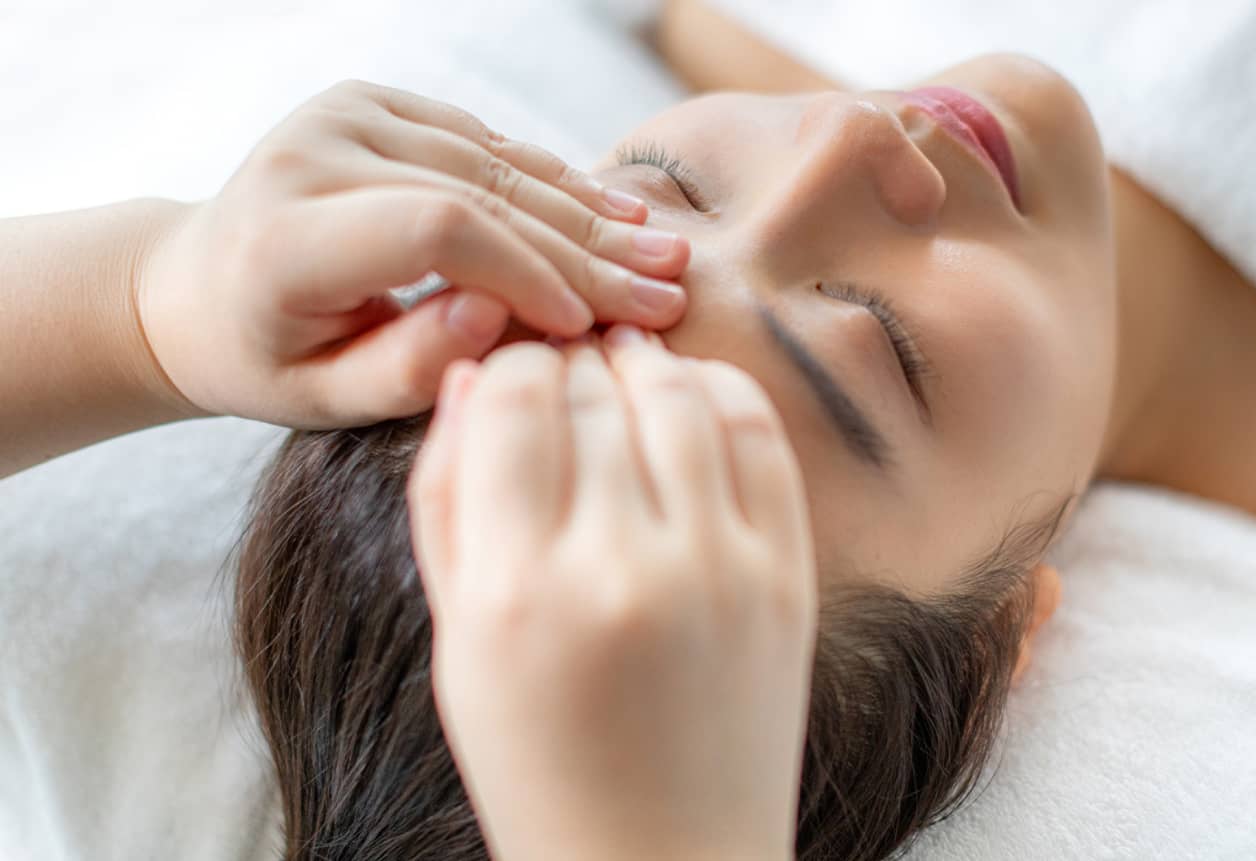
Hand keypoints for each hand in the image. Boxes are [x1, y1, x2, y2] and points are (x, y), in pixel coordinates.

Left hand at [137, 80, 690, 428]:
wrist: (196, 284)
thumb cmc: (266, 358)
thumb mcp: (323, 399)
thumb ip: (409, 368)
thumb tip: (498, 317)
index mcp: (289, 231)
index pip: (437, 230)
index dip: (528, 273)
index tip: (590, 327)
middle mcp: (315, 152)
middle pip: (481, 193)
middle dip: (582, 251)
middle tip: (666, 293)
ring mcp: (346, 114)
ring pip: (497, 163)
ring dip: (587, 213)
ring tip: (662, 253)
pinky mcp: (376, 101)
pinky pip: (487, 143)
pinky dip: (555, 181)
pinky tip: (617, 212)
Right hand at [407, 326, 815, 860]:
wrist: (663, 858)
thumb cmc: (538, 758)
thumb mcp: (456, 642)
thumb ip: (445, 501)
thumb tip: (466, 376)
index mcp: (517, 592)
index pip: (509, 399)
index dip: (504, 365)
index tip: (507, 376)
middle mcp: (621, 568)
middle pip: (592, 387)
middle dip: (567, 359)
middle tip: (561, 363)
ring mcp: (717, 569)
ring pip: (678, 392)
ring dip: (640, 362)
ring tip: (619, 366)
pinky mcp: (786, 575)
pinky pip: (759, 435)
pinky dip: (720, 391)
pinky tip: (688, 398)